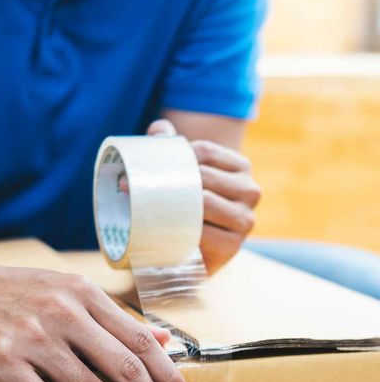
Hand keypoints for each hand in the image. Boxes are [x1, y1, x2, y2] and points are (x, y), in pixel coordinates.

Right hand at [0, 250, 191, 381]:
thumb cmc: (14, 290)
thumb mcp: (66, 289)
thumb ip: (112, 316)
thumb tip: (162, 339)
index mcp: (83, 294)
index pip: (139, 340)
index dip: (167, 375)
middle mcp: (63, 313)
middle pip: (123, 369)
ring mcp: (32, 337)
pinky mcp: (2, 360)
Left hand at [147, 120, 260, 273]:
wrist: (189, 251)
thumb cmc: (186, 206)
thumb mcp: (180, 175)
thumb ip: (171, 147)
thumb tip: (158, 129)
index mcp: (240, 167)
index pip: (205, 151)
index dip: (176, 156)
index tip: (148, 167)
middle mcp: (250, 191)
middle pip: (204, 176)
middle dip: (168, 180)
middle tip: (130, 187)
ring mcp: (245, 220)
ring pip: (204, 202)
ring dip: (171, 205)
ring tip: (142, 205)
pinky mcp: (233, 246)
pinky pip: (204, 232)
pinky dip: (181, 229)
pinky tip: (164, 228)